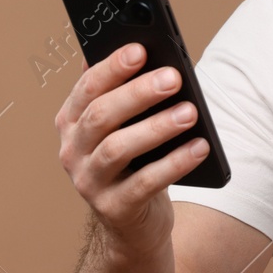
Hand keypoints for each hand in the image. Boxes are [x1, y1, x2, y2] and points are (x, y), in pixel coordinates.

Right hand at [54, 43, 209, 257]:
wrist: (134, 223)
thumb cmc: (135, 161)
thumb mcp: (127, 126)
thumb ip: (128, 94)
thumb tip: (146, 51)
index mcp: (72, 121)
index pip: (87, 88)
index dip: (112, 67)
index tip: (140, 49)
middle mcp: (72, 150)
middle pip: (101, 115)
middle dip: (138, 93)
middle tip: (173, 77)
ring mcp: (89, 181)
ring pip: (118, 148)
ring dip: (157, 127)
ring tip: (190, 112)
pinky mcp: (113, 208)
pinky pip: (145, 183)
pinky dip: (175, 163)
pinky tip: (200, 147)